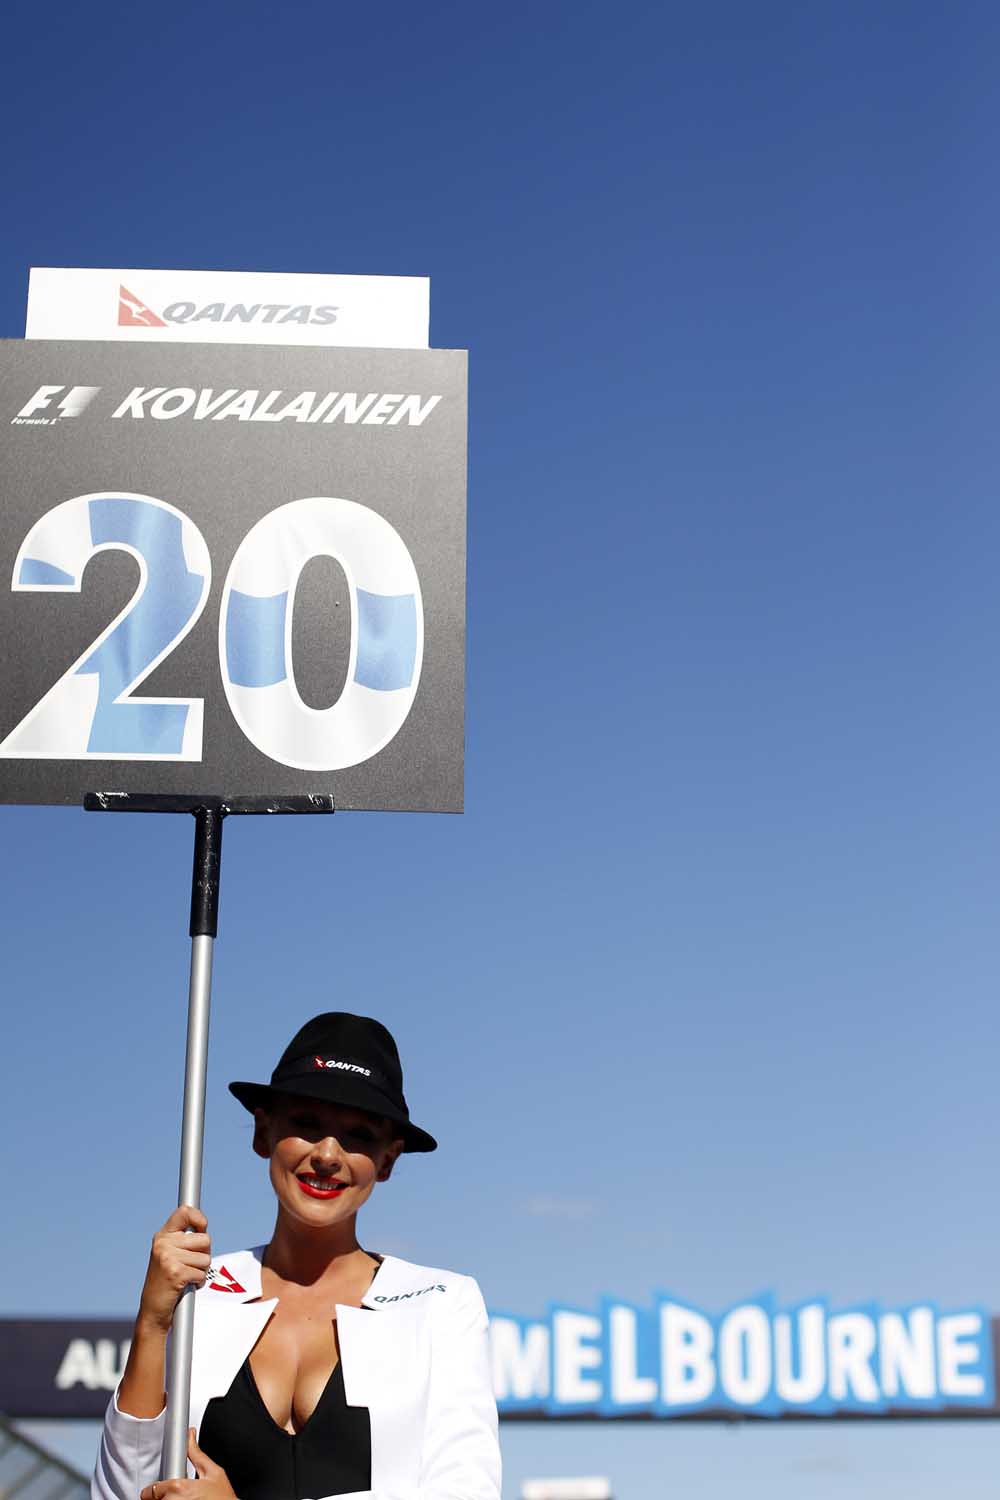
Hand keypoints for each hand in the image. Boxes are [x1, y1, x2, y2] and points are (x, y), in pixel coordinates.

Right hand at [136, 1206, 211, 1333]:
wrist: (152, 1311)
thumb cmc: (166, 1282)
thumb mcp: (170, 1254)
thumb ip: (184, 1240)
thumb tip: (202, 1223)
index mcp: (163, 1236)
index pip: (184, 1212)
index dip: (199, 1218)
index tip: (202, 1228)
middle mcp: (163, 1244)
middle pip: (205, 1238)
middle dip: (205, 1254)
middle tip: (191, 1265)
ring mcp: (168, 1258)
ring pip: (205, 1257)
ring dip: (201, 1270)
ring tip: (187, 1277)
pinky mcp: (175, 1273)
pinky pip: (201, 1273)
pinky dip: (198, 1282)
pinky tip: (186, 1286)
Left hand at [139, 1428, 236, 1499]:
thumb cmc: (224, 1498)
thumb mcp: (213, 1472)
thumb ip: (196, 1453)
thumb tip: (190, 1435)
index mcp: (178, 1487)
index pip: (151, 1490)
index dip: (156, 1488)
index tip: (163, 1488)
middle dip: (164, 1496)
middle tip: (180, 1494)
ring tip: (184, 1499)